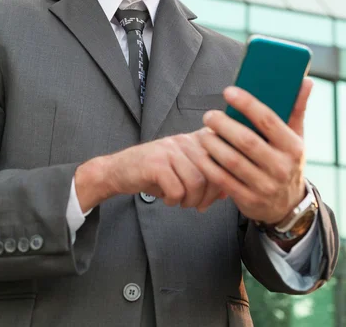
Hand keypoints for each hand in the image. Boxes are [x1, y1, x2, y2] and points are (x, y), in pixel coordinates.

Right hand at [75, 133, 224, 212]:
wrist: (118, 170)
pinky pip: (177, 189)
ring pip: (197, 181)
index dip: (226, 176)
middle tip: (200, 206)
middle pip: (213, 170)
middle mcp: (183, 140)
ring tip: (182, 202)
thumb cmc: (154, 172)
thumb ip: (205, 176)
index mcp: (193, 139)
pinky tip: (168, 199)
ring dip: (192, 200)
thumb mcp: (182, 170)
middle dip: (209, 195)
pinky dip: (174, 200)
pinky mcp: (155, 163)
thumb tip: (227, 191)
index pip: (222, 154)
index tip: (220, 193)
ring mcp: (169, 150)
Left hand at [179, 79, 312, 224]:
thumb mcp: (296, 137)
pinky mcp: (248, 200)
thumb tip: (306, 81)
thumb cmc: (287, 161)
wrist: (287, 205)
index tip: (229, 91)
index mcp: (293, 147)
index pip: (268, 121)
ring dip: (213, 144)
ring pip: (232, 161)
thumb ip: (297, 109)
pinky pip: (222, 180)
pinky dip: (208, 165)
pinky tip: (199, 153)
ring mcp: (265, 186)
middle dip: (224, 125)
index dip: (247, 104)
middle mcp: (281, 167)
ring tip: (203, 132)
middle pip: (246, 141)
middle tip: (209, 115)